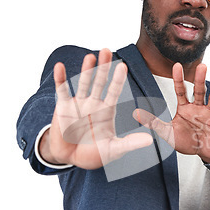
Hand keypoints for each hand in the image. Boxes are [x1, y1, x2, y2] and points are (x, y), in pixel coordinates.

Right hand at [40, 49, 152, 168]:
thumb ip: (130, 143)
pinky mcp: (63, 107)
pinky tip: (59, 66)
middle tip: (107, 50)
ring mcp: (78, 104)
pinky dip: (60, 79)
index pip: (114, 92)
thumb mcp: (113, 149)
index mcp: (106, 111)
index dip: (117, 80)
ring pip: (83, 83)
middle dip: (103, 67)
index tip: (123, 66)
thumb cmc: (94, 153)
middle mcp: (93, 103)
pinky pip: (62, 90)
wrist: (72, 158)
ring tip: (90, 57)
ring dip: (86, 70)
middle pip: (100, 82)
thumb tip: (150, 141)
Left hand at [133, 62, 209, 162]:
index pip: (180, 90)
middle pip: (198, 90)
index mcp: (185, 108)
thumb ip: (153, 123)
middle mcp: (198, 106)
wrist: (204, 152)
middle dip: (199, 79)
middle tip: (201, 65)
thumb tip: (134, 113)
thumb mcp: (168, 133)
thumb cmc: (187, 141)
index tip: (175, 64)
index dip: (177, 79)